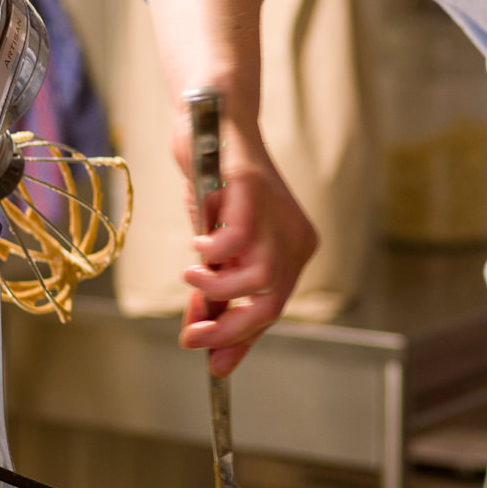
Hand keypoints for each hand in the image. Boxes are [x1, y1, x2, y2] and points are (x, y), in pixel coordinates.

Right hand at [173, 115, 315, 375]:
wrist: (212, 123)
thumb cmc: (214, 188)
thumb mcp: (214, 250)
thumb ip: (214, 291)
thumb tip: (200, 339)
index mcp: (293, 251)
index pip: (273, 309)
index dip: (242, 339)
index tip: (215, 364)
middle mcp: (295, 236)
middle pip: (272, 303)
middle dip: (229, 329)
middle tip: (192, 338)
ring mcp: (278, 214)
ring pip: (259, 278)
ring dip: (216, 287)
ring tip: (191, 274)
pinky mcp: (254, 190)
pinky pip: (239, 240)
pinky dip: (212, 252)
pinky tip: (196, 244)